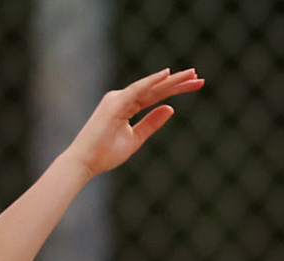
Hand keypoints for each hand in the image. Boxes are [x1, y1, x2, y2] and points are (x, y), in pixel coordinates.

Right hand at [63, 68, 204, 178]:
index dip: (175, 89)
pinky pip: (137, 90)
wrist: (85, 162)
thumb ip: (152, 123)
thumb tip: (171, 108)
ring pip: (150, 86)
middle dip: (178, 82)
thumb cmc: (106, 153)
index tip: (196, 84)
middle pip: (156, 88)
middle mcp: (123, 97)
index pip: (155, 95)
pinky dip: (151, 82)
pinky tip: (166, 75)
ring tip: (191, 74)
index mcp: (127, 105)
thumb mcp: (136, 138)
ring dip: (171, 80)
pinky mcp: (115, 104)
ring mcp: (118, 99)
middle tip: (199, 76)